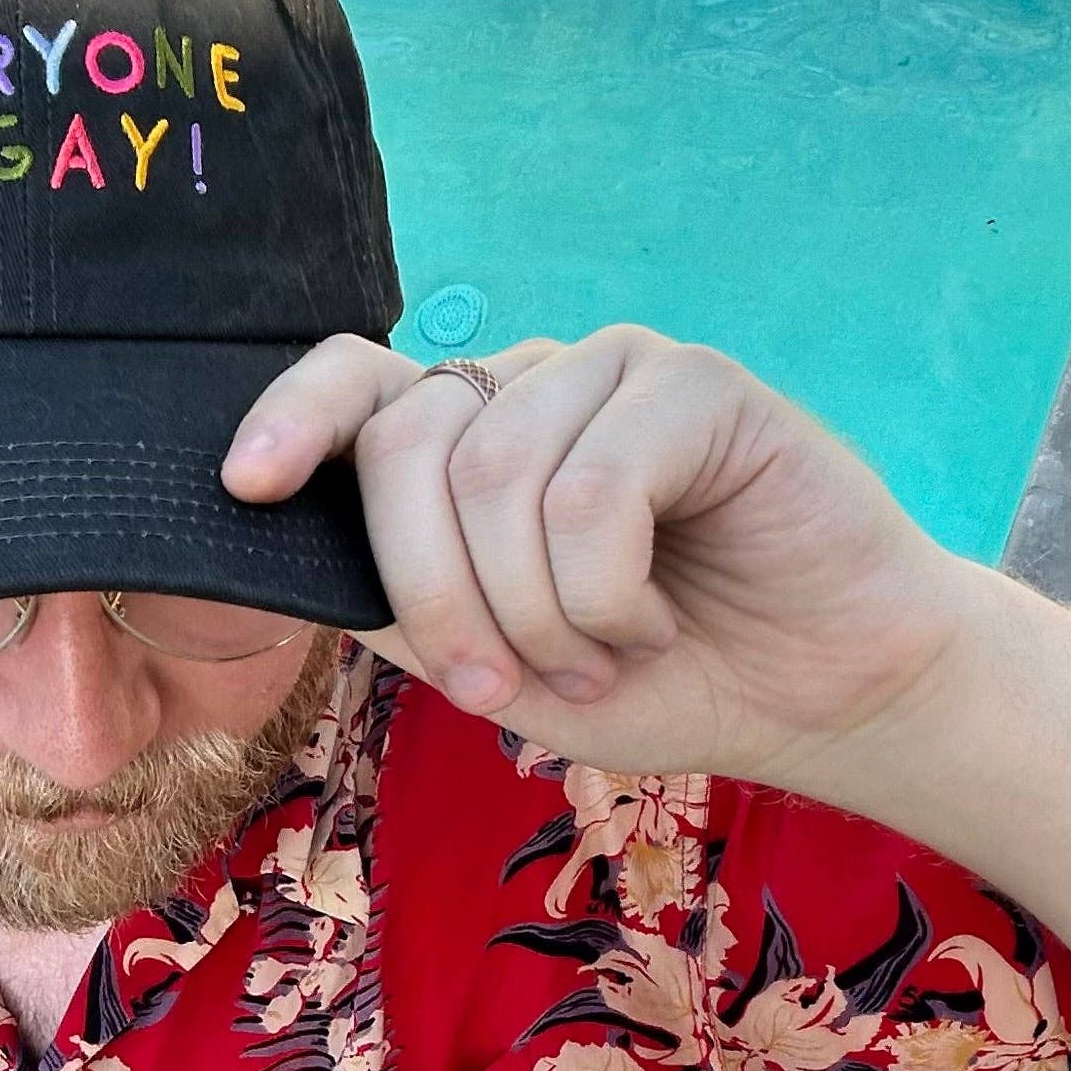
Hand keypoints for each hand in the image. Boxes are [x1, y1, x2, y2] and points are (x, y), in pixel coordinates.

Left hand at [223, 325, 973, 784]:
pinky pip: (596, 485)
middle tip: (493, 685)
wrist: (822, 696)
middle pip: (409, 446)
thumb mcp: (500, 664)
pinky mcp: (698, 385)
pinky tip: (657, 618)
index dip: (293, 416)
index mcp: (470, 438)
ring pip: (497, 475)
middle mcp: (530, 387)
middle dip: (433, 592)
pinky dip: (609, 590)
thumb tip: (302, 568)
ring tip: (603, 657)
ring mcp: (612, 373)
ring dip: (537, 611)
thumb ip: (406, 608)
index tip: (248, 485)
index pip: (357, 381)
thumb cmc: (663, 677)